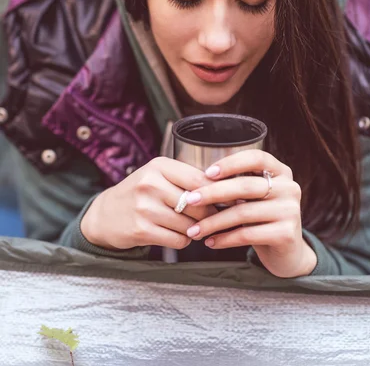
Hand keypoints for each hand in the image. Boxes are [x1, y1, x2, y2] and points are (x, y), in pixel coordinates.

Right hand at [81, 157, 216, 250]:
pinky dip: (184, 240)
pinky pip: (178, 240)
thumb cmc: (140, 193)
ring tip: (192, 226)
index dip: (217, 192)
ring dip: (196, 229)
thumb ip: (186, 179)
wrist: (105, 215)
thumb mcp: (158, 175)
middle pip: (197, 204)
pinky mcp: (141, 230)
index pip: (199, 179)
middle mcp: (150, 184)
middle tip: (213, 217)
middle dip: (210, 213)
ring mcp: (145, 208)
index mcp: (159, 166)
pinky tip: (178, 234)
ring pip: (189, 224)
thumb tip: (225, 190)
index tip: (227, 198)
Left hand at [183, 150, 316, 277]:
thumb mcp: (255, 197)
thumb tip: (196, 183)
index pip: (256, 158)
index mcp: (281, 172)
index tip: (207, 173)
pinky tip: (210, 242)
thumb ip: (237, 186)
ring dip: (213, 222)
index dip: (231, 163)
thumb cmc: (262, 219)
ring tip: (194, 230)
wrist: (288, 252)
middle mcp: (289, 188)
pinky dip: (224, 238)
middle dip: (213, 193)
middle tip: (190, 200)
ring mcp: (290, 211)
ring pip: (242, 212)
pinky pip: (247, 234)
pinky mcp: (286, 234)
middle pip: (245, 186)